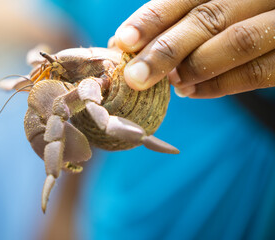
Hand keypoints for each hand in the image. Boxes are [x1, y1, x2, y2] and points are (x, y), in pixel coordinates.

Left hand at [114, 0, 274, 97]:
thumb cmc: (241, 18)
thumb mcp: (215, 9)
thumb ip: (179, 21)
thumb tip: (127, 45)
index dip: (153, 18)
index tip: (124, 40)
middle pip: (208, 18)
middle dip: (165, 50)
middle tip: (135, 76)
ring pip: (236, 42)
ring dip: (194, 67)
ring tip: (169, 83)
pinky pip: (257, 73)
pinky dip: (220, 85)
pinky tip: (191, 91)